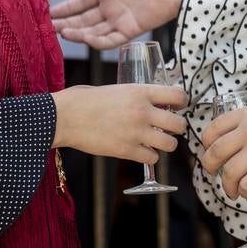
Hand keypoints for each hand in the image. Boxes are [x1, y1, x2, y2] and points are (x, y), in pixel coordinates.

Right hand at [51, 0, 197, 49]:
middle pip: (83, 20)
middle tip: (49, 28)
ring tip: (62, 33)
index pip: (80, 3)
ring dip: (78, 33)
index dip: (65, 8)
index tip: (49, 12)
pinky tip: (85, 39)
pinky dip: (98, 41)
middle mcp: (110, 9)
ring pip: (93, 31)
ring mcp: (119, 21)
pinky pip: (111, 39)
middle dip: (66, 24)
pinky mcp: (131, 30)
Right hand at [51, 84, 187, 162]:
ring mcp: (136, 132)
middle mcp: (142, 111)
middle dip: (176, 127)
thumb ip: (133, 96)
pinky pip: (152, 159)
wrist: (65, 117)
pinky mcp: (127, 150)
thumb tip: (147, 102)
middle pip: (179, 124)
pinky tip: (140, 151)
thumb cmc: (83, 100)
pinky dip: (148, 157)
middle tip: (168, 128)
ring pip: (170, 145)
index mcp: (140, 91)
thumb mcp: (114, 88)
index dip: (181, 102)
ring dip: (165, 144)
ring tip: (155, 142)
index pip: (178, 95)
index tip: (177, 107)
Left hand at [200, 101, 246, 198]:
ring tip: (232, 191)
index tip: (211, 154)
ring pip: (228, 173)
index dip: (206, 147)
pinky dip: (243, 192)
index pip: (211, 131)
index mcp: (245, 114)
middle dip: (210, 168)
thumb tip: (237, 141)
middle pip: (214, 154)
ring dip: (227, 186)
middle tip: (215, 175)